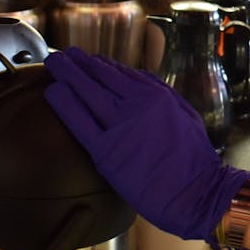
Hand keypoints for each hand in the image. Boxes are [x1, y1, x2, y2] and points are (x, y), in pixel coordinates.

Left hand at [44, 48, 249, 244]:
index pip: (120, 72)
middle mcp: (137, 105)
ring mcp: (120, 127)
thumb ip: (162, 93)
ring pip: (86, 93)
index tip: (86, 60)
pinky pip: (80, 122)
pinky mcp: (106, 151)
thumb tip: (139, 78)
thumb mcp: (185, 114)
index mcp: (156, 95)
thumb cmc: (194, 158)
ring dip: (67, 75)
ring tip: (53, 65)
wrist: (196, 193)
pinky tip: (53, 92)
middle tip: (62, 56)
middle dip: (78, 63)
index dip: (99, 64)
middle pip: (99, 76)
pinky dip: (65, 104)